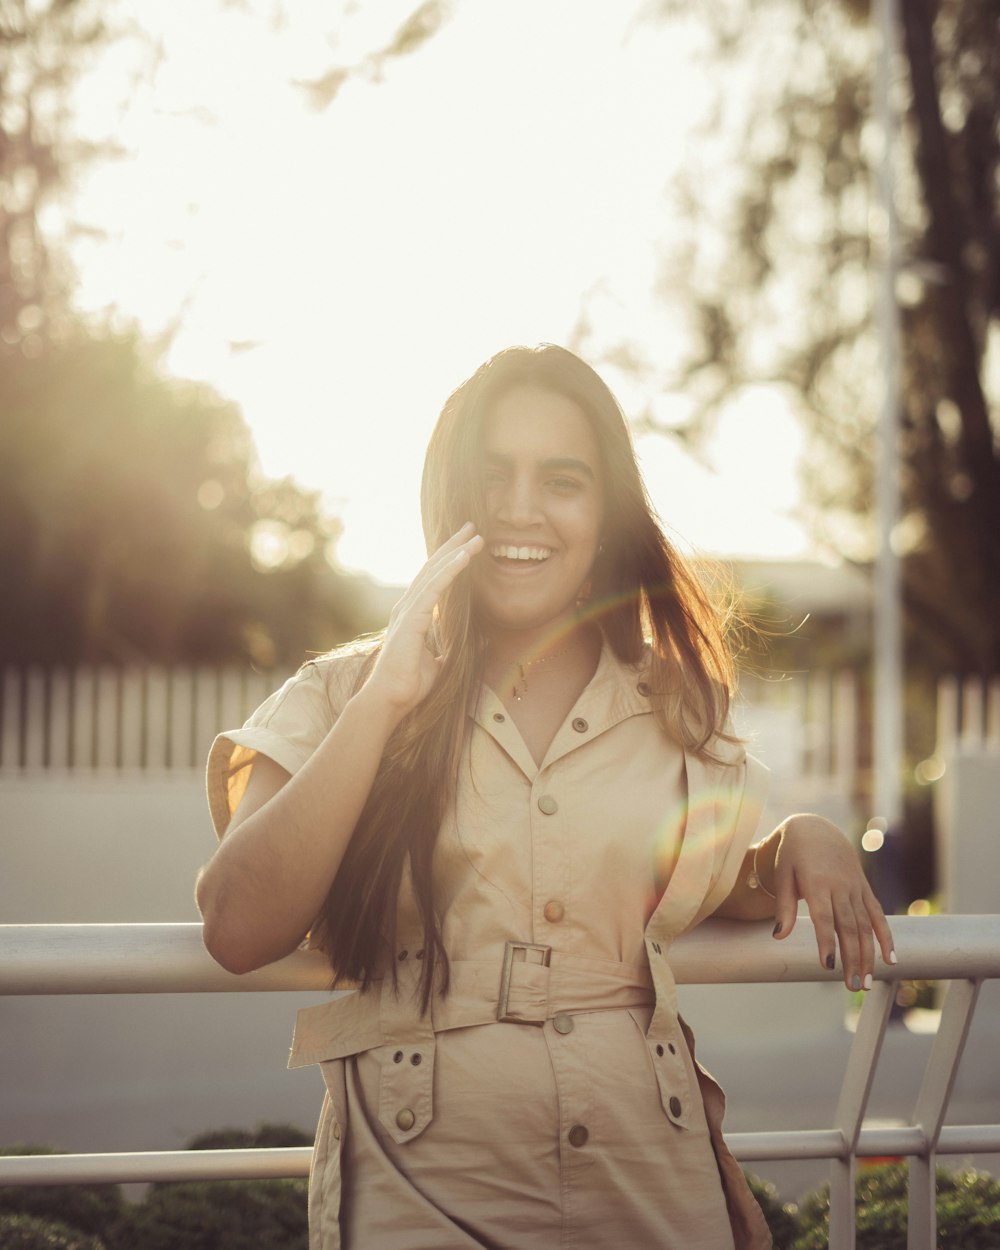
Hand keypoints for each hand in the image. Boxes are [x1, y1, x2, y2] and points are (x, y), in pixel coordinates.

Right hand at [364, 522, 483, 717]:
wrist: (390, 700)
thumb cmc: (410, 684)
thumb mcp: (437, 661)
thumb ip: (447, 648)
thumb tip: (470, 645)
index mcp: (412, 614)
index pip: (433, 578)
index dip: (450, 558)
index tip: (467, 543)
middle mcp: (407, 606)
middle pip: (433, 567)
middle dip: (453, 545)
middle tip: (472, 526)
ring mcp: (406, 611)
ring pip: (434, 573)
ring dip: (455, 552)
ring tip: (475, 536)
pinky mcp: (410, 620)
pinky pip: (433, 589)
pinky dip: (449, 571)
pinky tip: (463, 557)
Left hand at [769, 814, 895, 990]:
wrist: (816, 829)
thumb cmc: (793, 855)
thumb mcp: (783, 875)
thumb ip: (783, 906)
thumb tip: (778, 936)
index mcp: (817, 883)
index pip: (824, 917)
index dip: (827, 941)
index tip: (829, 966)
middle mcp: (840, 887)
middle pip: (849, 928)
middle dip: (852, 959)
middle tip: (853, 987)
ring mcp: (856, 888)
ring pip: (865, 926)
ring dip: (868, 956)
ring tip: (867, 982)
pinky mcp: (865, 889)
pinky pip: (878, 915)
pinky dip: (886, 937)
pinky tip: (891, 959)